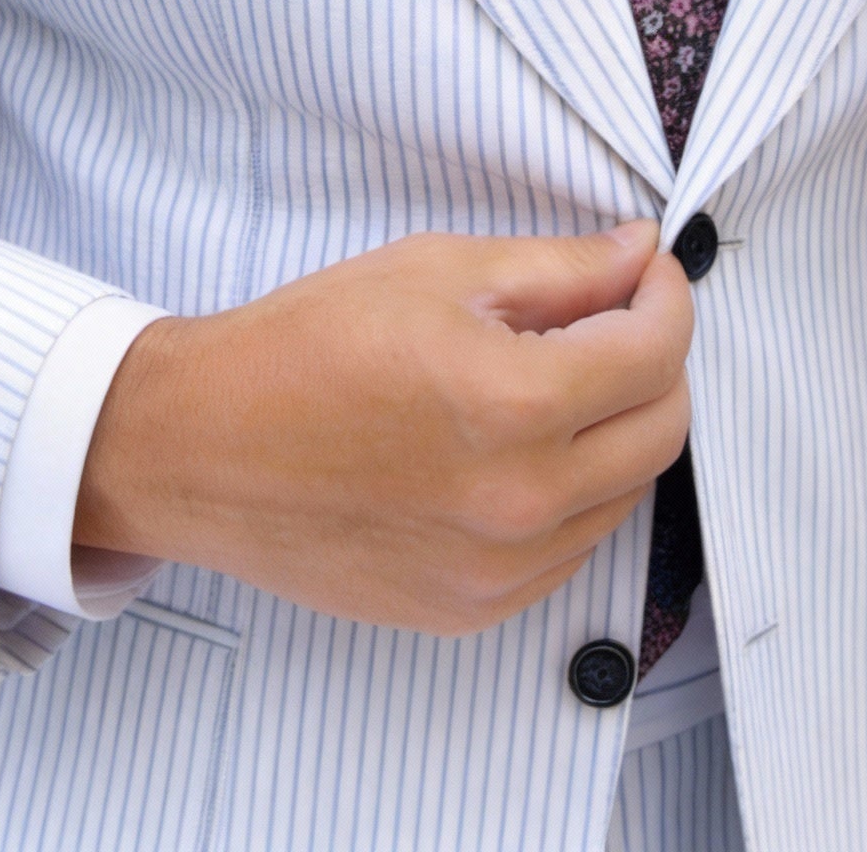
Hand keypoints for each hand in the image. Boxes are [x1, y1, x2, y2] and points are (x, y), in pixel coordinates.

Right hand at [74, 223, 692, 634]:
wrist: (200, 448)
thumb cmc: (304, 346)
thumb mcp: (435, 271)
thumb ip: (557, 268)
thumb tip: (638, 255)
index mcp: (515, 405)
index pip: (656, 351)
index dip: (666, 294)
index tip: (648, 270)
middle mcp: (522, 502)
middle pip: (663, 429)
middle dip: (656, 360)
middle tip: (614, 317)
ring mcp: (500, 571)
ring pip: (626, 493)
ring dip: (618, 428)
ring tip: (557, 379)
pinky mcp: (473, 610)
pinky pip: (571, 547)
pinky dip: (574, 492)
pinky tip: (520, 447)